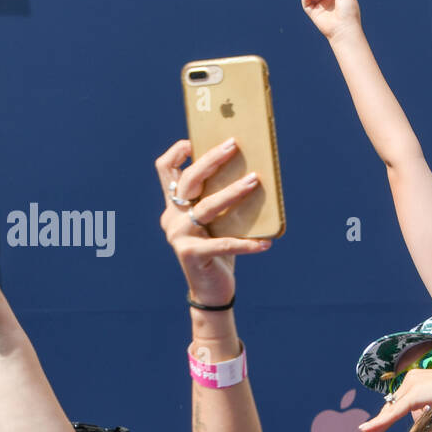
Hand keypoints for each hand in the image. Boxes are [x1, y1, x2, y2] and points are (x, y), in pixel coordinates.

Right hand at [154, 139, 270, 307]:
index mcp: (174, 206)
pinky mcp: (191, 255)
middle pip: (189, 181)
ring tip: (254, 180)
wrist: (211, 291)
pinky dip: (246, 244)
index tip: (195, 140)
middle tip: (233, 145)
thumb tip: (251, 171)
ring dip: (232, 192)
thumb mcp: (217, 223)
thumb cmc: (219, 251)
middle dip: (211, 160)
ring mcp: (179, 236)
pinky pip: (224, 244)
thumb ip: (219, 201)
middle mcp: (172, 217)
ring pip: (207, 207)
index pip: (165, 170)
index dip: (177, 153)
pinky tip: (266, 243)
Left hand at [348, 365, 431, 431]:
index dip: (382, 422)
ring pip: (386, 413)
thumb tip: (424, 411)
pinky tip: (365, 431)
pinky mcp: (415, 395)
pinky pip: (393, 413)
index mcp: (415, 381)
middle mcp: (410, 381)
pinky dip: (379, 423)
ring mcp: (412, 387)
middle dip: (372, 429)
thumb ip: (430, 404)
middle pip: (387, 409)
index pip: (395, 406)